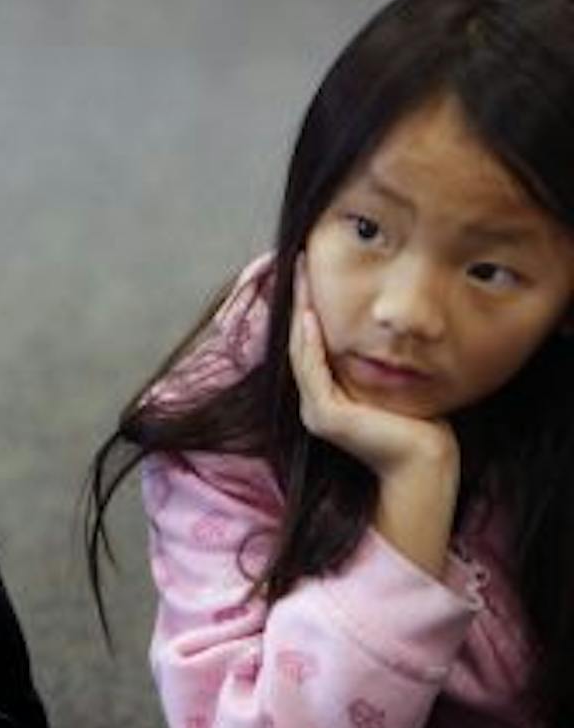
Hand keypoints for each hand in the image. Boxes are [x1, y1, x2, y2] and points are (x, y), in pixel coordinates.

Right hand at [287, 271, 457, 480]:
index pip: (311, 344)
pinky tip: (312, 315)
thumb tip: (383, 329)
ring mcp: (316, 412)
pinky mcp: (326, 415)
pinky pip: (311, 369)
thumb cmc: (421, 428)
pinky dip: (309, 340)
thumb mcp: (394, 385)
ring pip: (300, 351)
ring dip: (300, 312)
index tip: (312, 271)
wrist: (427, 465)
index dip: (309, 307)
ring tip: (301, 278)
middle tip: (300, 262)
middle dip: (300, 300)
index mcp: (327, 399)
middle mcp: (315, 405)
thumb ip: (378, 363)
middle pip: (300, 342)